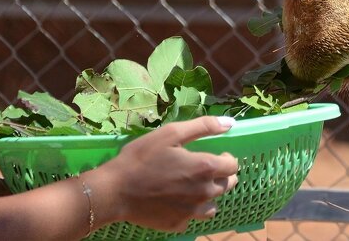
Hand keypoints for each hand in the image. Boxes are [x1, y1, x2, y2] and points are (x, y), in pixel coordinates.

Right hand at [85, 115, 239, 233]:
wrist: (115, 191)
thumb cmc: (141, 158)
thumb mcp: (171, 133)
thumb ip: (203, 126)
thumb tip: (230, 123)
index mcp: (204, 168)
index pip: (233, 166)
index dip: (227, 159)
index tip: (216, 155)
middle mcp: (203, 193)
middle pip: (227, 185)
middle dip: (221, 176)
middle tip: (203, 169)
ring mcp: (191, 212)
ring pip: (213, 206)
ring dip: (209, 195)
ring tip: (193, 186)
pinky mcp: (178, 225)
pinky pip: (192, 218)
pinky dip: (189, 210)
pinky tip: (176, 200)